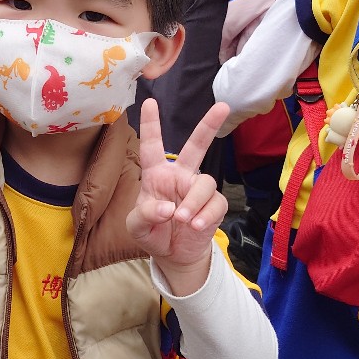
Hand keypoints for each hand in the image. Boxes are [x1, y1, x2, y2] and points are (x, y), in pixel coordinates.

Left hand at [125, 99, 229, 292]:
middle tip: (222, 107)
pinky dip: (205, 214)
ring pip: (205, 182)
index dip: (151, 125)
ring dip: (193, 201)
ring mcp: (197, 190)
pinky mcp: (214, 206)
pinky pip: (215, 203)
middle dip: (209, 126)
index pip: (152, 146)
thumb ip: (145, 215)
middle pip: (197, 146)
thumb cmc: (152, 233)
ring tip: (182, 219)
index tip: (149, 102)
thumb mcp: (136, 227)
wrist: (173, 255)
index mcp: (157, 175)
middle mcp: (180, 177)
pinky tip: (195, 225)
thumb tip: (167, 207)